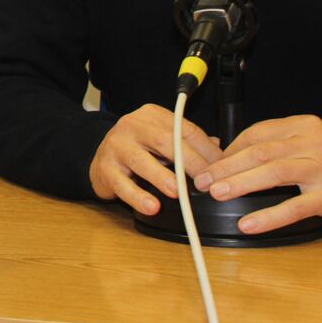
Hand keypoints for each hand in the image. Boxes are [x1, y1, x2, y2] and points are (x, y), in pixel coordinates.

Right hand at [88, 104, 222, 214]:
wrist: (100, 159)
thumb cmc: (138, 150)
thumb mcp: (163, 140)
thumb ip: (189, 143)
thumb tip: (221, 152)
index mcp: (152, 116)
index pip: (183, 129)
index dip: (205, 149)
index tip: (220, 168)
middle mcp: (132, 125)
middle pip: (164, 140)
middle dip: (188, 161)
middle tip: (204, 182)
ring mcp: (116, 145)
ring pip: (140, 159)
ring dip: (161, 176)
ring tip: (177, 192)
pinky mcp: (104, 168)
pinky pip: (122, 183)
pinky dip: (137, 196)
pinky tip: (151, 206)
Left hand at [194, 114, 321, 232]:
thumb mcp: (307, 143)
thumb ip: (275, 146)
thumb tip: (228, 155)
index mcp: (302, 126)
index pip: (257, 134)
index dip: (230, 150)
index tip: (210, 164)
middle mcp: (313, 143)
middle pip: (260, 152)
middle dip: (227, 166)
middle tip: (203, 180)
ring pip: (274, 173)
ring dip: (241, 183)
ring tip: (217, 193)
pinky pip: (294, 207)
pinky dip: (268, 216)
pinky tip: (248, 223)